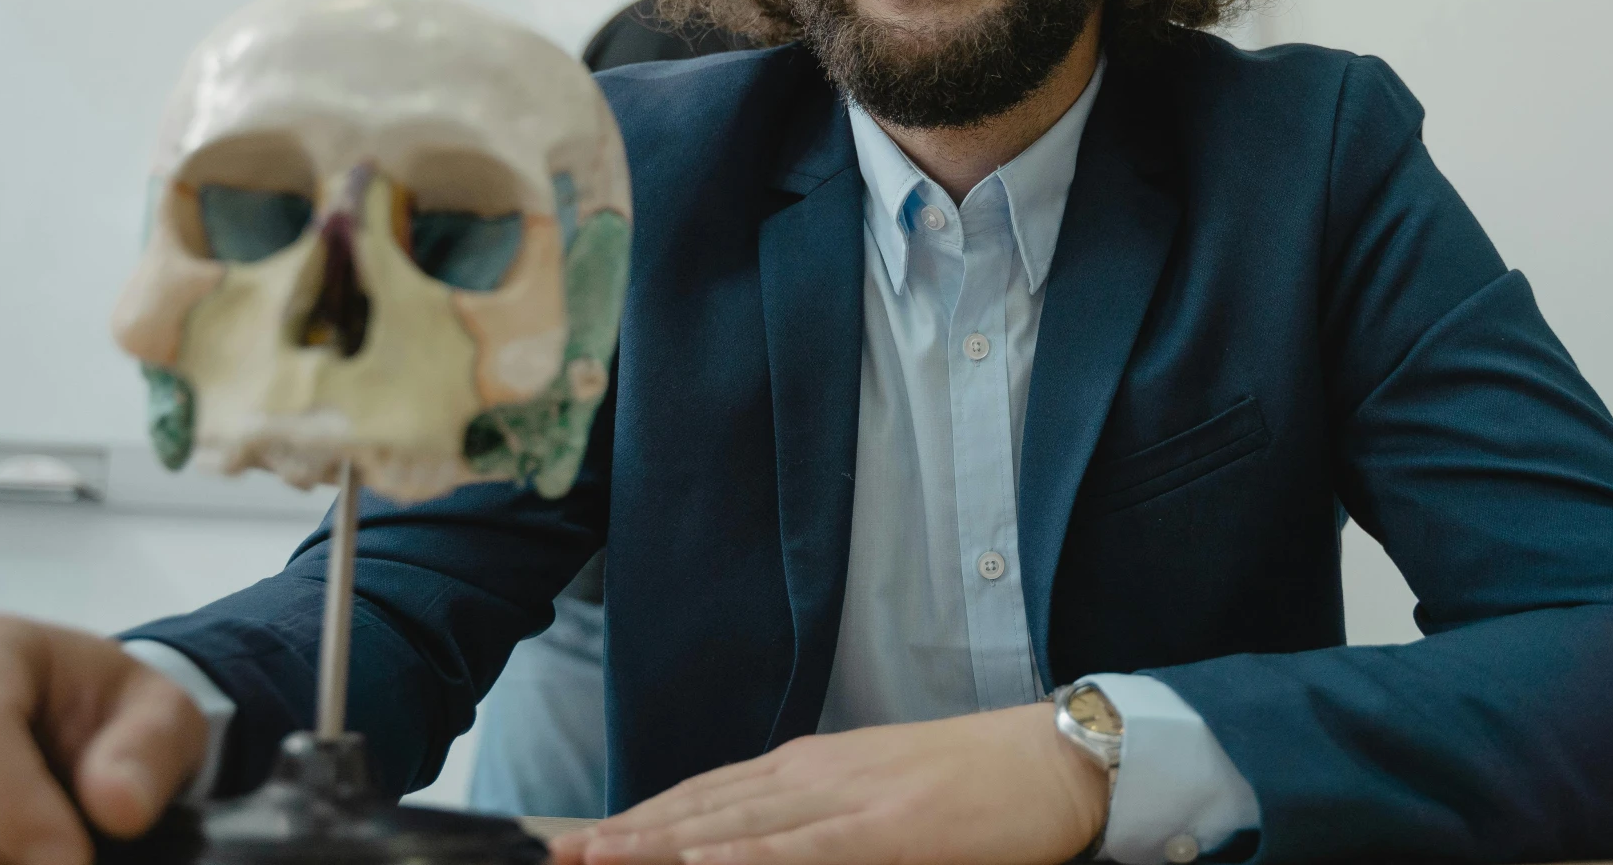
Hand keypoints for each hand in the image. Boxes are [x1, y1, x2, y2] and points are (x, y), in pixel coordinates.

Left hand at [552, 703, 1106, 864]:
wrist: (1052, 759)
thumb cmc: (976, 789)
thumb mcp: (882, 802)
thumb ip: (819, 827)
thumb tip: (757, 848)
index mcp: (810, 768)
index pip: (704, 795)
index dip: (639, 820)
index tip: (584, 842)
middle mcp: (812, 773)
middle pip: (700, 806)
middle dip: (626, 835)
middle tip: (559, 855)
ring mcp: (844, 796)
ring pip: (731, 824)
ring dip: (658, 844)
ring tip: (597, 859)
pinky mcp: (881, 827)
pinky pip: (797, 848)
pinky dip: (740, 855)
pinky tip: (696, 860)